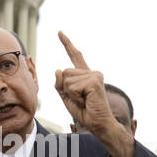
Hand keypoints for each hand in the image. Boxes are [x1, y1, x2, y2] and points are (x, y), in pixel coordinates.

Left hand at [53, 32, 134, 156]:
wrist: (98, 123)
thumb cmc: (85, 112)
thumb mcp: (66, 98)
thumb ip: (60, 84)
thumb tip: (57, 69)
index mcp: (85, 75)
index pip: (75, 56)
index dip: (67, 44)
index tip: (59, 32)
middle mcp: (91, 72)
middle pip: (64, 72)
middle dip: (66, 89)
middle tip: (80, 99)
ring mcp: (94, 75)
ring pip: (66, 79)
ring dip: (71, 94)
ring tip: (84, 100)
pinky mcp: (94, 80)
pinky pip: (72, 86)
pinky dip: (75, 96)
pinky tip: (86, 100)